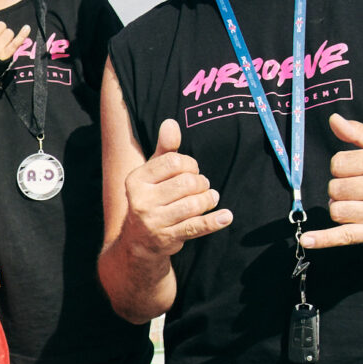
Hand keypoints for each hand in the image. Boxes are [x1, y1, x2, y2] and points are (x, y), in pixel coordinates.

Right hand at [124, 118, 230, 251]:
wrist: (138, 241)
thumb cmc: (151, 198)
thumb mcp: (153, 173)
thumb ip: (165, 148)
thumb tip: (171, 122)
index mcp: (136, 180)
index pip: (174, 163)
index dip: (191, 164)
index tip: (192, 170)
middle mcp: (141, 201)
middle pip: (186, 183)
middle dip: (201, 183)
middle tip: (202, 186)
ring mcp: (154, 222)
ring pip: (193, 204)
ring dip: (208, 199)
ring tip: (210, 198)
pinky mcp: (167, 238)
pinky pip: (196, 227)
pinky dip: (215, 221)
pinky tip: (226, 216)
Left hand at [305, 113, 362, 249]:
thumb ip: (357, 131)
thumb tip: (334, 120)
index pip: (338, 164)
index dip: (340, 168)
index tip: (354, 171)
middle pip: (335, 188)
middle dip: (339, 189)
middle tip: (356, 189)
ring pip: (336, 210)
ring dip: (339, 207)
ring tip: (355, 204)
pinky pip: (344, 235)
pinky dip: (324, 239)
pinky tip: (308, 240)